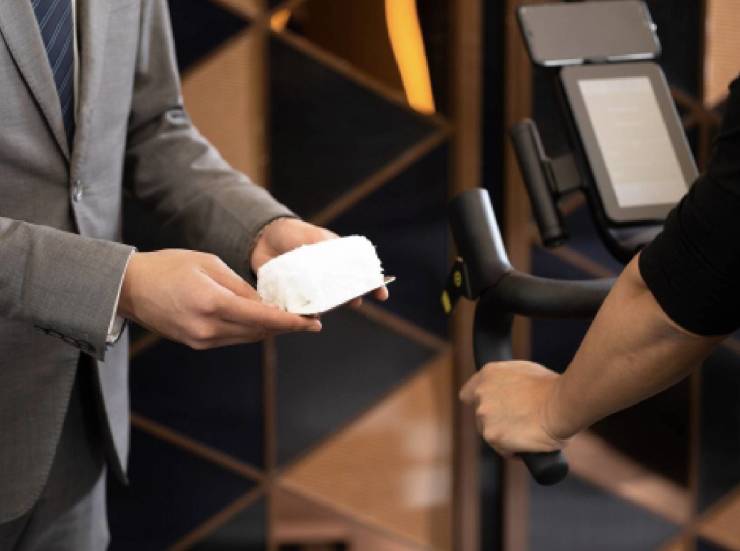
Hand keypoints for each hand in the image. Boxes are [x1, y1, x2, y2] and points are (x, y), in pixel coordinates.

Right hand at [118, 250, 321, 348]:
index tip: (313, 323)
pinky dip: (248, 331)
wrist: (128, 287)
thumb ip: (240, 286)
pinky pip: (231, 339)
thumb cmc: (167, 267)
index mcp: (213, 304)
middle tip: (307, 321)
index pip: (262, 317)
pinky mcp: (195, 343)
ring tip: (289, 321)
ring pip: (246, 338)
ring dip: (268, 330)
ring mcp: (200, 340)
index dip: (291, 322)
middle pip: (258, 332)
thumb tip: (264, 304)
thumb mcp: (209, 264)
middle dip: (284, 327)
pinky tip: (260, 321)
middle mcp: (208, 328)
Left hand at [250, 218, 388, 305]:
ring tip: (326, 309)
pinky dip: (303, 314)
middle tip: (354, 301)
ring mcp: (310, 290)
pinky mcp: (292, 298)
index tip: (382, 294)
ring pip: (324, 306)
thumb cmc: (296, 234)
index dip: (373, 286)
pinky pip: (300, 310)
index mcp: (338, 264)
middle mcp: (327, 280)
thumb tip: (339, 266)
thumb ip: (327, 246)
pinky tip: (304, 315)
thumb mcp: (315, 236)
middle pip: (345, 295)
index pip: (362, 277)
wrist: (265, 238)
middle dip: (351, 299)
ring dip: (326, 309)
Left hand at [459, 361, 567, 455]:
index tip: (492, 409)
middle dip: (497, 421)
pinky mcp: (493, 436)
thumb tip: (510, 391)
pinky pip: (503, 449)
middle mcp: (481, 394)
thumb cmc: (552, 388)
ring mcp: (485, 416)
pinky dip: (515, 451)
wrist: (562, 403)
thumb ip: (508, 381)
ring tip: (529, 432)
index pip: (468, 393)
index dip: (479, 403)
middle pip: (481, 417)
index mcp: (487, 374)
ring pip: (490, 434)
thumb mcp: (524, 372)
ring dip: (506, 436)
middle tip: (521, 422)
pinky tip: (530, 443)